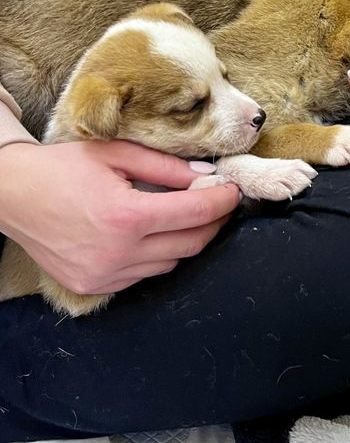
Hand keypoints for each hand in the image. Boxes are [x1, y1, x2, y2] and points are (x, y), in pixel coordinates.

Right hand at [0, 140, 240, 295]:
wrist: (13, 196)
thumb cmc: (65, 168)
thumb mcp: (118, 154)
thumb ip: (167, 166)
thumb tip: (208, 174)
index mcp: (126, 216)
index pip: (196, 212)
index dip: (223, 200)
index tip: (235, 189)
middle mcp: (118, 253)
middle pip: (191, 243)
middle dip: (214, 221)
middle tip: (220, 200)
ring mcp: (105, 276)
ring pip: (171, 263)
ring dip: (187, 239)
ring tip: (188, 213)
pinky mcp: (94, 287)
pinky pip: (144, 275)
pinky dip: (158, 255)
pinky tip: (154, 233)